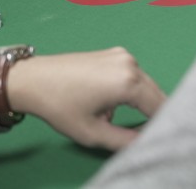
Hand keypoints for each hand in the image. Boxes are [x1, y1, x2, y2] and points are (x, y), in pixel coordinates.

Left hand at [7, 47, 165, 150]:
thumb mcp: (93, 133)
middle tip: (144, 131)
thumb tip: (146, 142)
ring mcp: (124, 55)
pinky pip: (134, 75)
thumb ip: (126, 141)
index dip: (162, 123)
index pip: (160, 106)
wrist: (32, 79)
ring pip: (146, 84)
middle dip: (154, 112)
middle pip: (156, 93)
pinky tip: (113, 100)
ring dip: (141, 101)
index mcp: (128, 82)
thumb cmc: (60, 106)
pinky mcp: (116, 53)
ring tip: (121, 116)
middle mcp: (131, 64)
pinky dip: (131, 89)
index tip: (158, 137)